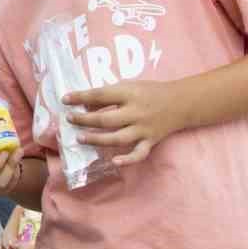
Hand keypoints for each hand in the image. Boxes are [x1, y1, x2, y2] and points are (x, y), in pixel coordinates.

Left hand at [64, 80, 185, 166]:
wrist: (182, 102)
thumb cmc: (151, 92)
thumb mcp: (129, 86)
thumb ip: (108, 96)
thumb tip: (84, 106)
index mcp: (130, 94)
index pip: (100, 95)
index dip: (81, 97)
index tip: (65, 100)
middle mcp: (136, 112)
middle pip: (105, 119)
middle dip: (84, 120)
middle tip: (69, 119)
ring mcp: (144, 129)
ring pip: (117, 138)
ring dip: (97, 140)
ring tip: (80, 138)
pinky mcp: (151, 141)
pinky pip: (139, 154)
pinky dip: (127, 160)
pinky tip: (113, 162)